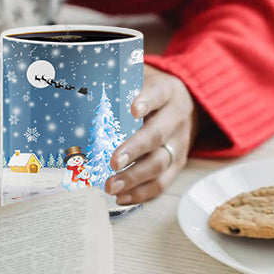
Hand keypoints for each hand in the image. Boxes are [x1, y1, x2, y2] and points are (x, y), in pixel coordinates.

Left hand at [105, 65, 198, 204]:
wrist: (191, 104)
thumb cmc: (153, 90)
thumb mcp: (143, 76)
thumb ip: (121, 80)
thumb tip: (83, 83)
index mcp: (167, 92)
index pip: (158, 95)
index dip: (146, 101)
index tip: (132, 109)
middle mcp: (176, 118)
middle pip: (157, 135)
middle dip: (134, 149)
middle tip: (113, 162)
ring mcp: (179, 144)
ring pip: (160, 163)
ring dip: (135, 178)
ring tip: (111, 186)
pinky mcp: (178, 164)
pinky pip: (163, 182)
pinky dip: (142, 192)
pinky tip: (122, 197)